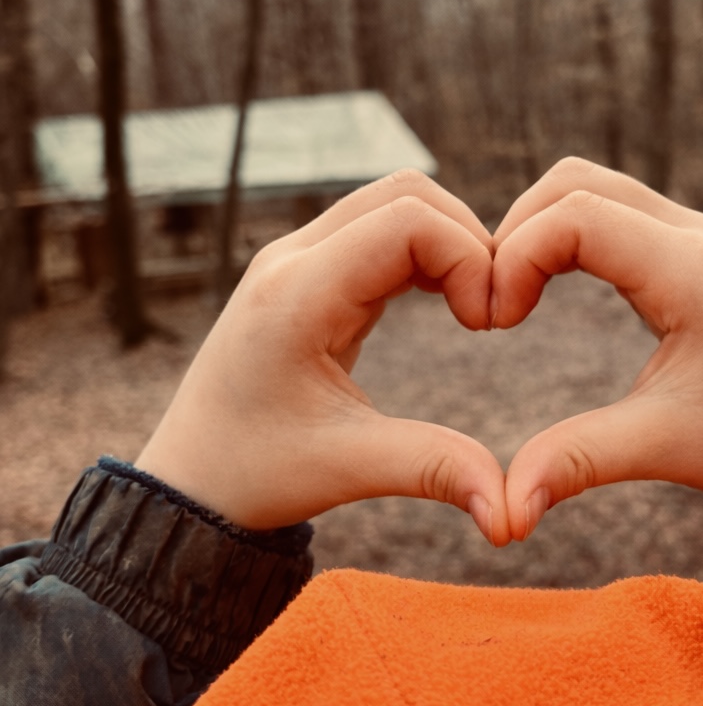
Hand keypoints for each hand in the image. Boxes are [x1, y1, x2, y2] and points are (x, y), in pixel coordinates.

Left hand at [136, 172, 510, 543]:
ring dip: (447, 244)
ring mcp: (295, 259)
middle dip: (466, 241)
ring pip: (394, 202)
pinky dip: (424, 253)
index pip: (408, 221)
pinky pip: (378, 229)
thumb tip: (512, 512)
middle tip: (491, 313)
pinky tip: (445, 304)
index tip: (489, 325)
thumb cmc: (253, 474)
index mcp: (297, 293)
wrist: (188, 480)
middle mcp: (291, 258)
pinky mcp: (307, 272)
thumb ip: (435, 470)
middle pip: (406, 193)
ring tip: (472, 310)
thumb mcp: (348, 468)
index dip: (469, 258)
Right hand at [491, 160, 702, 553]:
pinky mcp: (700, 247)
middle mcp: (701, 235)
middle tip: (492, 306)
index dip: (514, 257)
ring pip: (595, 186)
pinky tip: (549, 288)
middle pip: (576, 182)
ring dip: (542, 228)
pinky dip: (570, 233)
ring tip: (514, 298)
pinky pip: (619, 208)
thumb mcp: (661, 448)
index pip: (575, 217)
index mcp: (694, 272)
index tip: (493, 323)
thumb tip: (501, 516)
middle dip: (517, 232)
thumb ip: (575, 462)